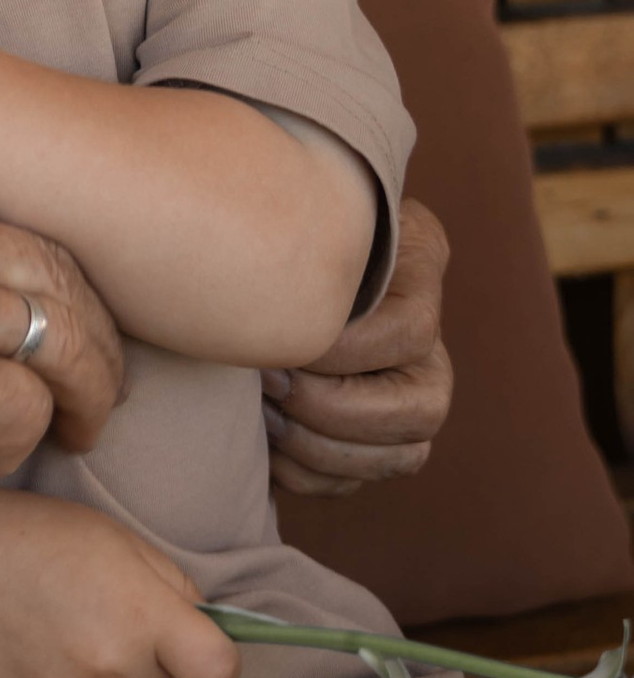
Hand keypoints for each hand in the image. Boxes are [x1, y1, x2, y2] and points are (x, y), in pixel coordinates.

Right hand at [0, 144, 125, 471]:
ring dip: (82, 394)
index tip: (36, 319)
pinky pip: (21, 415)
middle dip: (91, 334)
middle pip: (59, 278)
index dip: (35, 281)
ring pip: (66, 344)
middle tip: (95, 381)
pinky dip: (9, 447)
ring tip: (76, 433)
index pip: (2, 233)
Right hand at [0, 496, 239, 677]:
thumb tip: (200, 627)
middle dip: (155, 675)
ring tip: (70, 645)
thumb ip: (171, 584)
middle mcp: (113, 668)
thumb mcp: (114, 538)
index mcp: (144, 616)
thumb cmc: (35, 536)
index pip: (218, 673)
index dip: (209, 661)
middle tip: (116, 635)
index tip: (190, 648)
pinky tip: (41, 661)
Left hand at [262, 197, 452, 495]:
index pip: (409, 330)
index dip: (340, 352)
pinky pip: (363, 482)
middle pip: (424, 408)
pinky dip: (309, 477)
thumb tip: (266, 269)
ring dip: (321, 450)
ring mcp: (413, 392)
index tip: (274, 346)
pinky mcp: (379, 438)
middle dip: (333, 410)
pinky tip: (265, 446)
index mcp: (419, 260)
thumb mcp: (285, 194)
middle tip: (265, 385)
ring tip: (261, 416)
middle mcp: (431, 335)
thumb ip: (293, 217)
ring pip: (405, 456)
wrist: (246, 242)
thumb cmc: (261, 210)